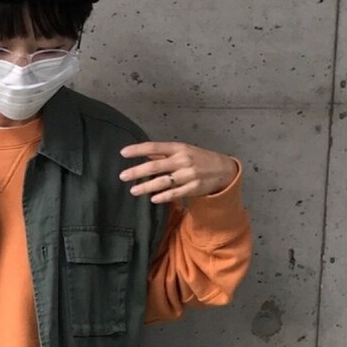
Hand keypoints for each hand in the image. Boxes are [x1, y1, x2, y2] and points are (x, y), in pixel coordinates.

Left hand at [119, 141, 237, 204]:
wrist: (223, 169)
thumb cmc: (199, 158)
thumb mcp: (183, 151)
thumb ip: (164, 154)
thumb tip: (145, 154)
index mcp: (178, 148)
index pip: (154, 147)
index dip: (138, 150)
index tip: (123, 153)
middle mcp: (182, 160)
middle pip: (155, 166)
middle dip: (137, 171)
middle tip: (122, 176)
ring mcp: (188, 175)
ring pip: (163, 182)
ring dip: (146, 187)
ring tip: (133, 190)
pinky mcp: (193, 188)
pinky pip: (175, 193)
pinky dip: (163, 196)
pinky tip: (153, 199)